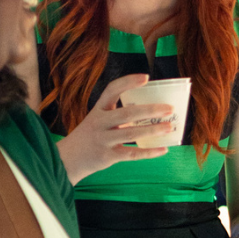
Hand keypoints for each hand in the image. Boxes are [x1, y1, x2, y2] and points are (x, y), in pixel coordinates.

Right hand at [56, 74, 173, 183]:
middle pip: (127, 113)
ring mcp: (104, 140)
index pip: (112, 89)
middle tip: (169, 109)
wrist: (68, 160)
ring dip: (153, 130)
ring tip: (170, 127)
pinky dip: (149, 152)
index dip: (129, 82)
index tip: (146, 77)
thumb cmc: (90, 136)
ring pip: (132, 133)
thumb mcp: (98, 120)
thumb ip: (118, 115)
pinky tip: (163, 149)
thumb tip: (150, 113)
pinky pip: (132, 154)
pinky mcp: (108, 156)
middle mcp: (100, 123)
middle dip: (150, 110)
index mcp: (98, 109)